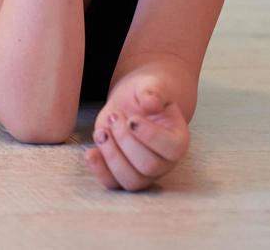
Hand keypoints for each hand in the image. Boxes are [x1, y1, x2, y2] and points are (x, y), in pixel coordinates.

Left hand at [84, 72, 189, 191]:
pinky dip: (99, 170)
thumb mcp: (150, 85)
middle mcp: (164, 162)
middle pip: (149, 166)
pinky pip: (113, 184)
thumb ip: (153, 91)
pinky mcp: (122, 173)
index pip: (172, 148)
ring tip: (101, 132)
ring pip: (131, 180)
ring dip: (111, 156)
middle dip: (125, 141)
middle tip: (114, 117)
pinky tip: (91, 152)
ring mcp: (144, 172)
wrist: (132, 101)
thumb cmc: (145, 93)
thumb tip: (152, 103)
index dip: (150, 136)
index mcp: (178, 140)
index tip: (132, 119)